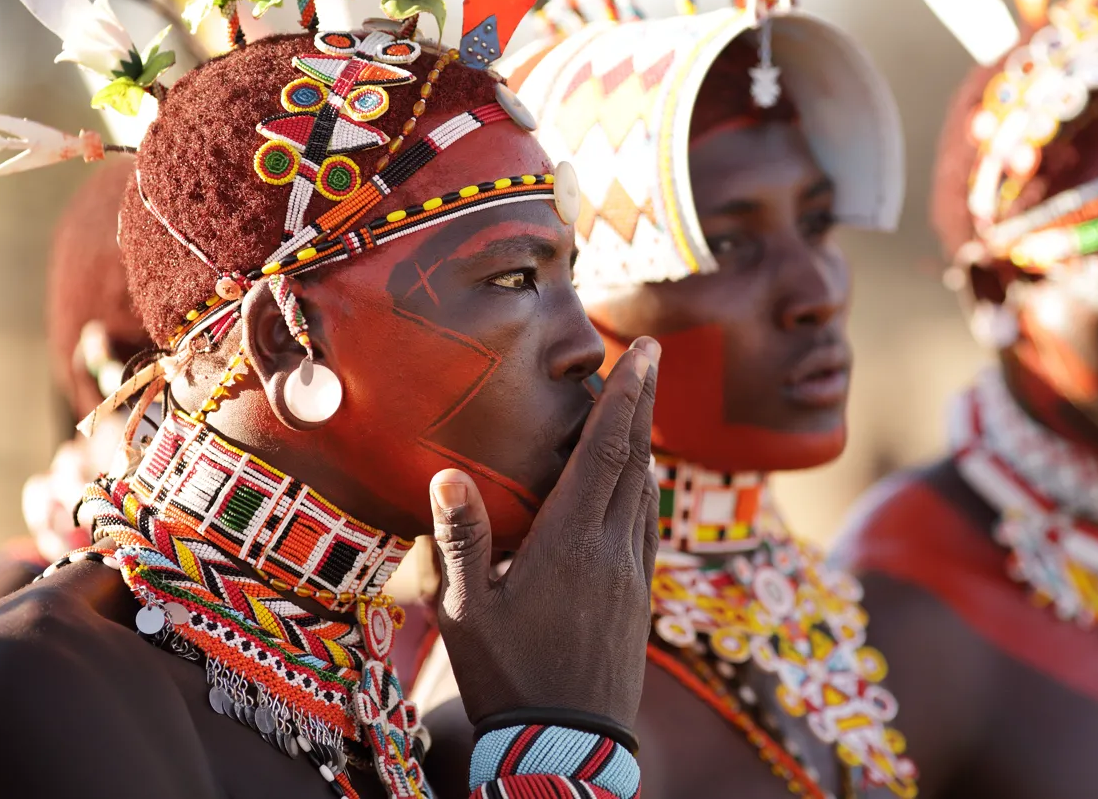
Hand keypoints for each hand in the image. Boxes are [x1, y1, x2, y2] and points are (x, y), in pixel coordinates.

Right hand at [428, 337, 659, 727]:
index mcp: (571, 542)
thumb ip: (462, 541)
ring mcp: (633, 573)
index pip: (605, 452)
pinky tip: (638, 483)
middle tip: (649, 354)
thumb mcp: (466, 613)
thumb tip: (447, 475)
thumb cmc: (509, 679)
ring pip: (647, 490)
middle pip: (635, 459)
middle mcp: (613, 548)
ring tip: (640, 407)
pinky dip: (645, 487)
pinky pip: (648, 524)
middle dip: (643, 402)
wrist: (568, 746)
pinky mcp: (641, 596)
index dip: (625, 397)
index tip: (640, 351)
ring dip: (646, 442)